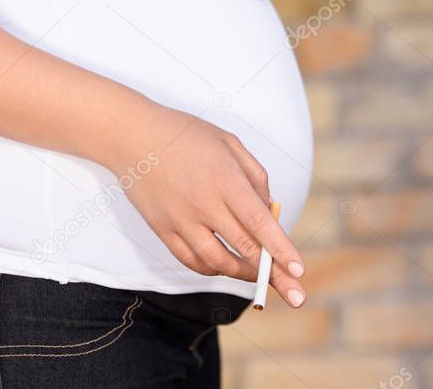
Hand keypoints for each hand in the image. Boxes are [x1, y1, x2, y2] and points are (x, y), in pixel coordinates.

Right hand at [112, 104, 306, 306]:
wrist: (133, 137)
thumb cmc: (186, 135)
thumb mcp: (229, 143)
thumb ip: (255, 176)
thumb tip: (270, 209)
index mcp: (225, 179)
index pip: (259, 223)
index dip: (281, 250)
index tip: (299, 270)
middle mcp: (204, 204)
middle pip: (244, 249)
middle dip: (274, 276)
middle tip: (296, 296)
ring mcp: (181, 220)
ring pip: (218, 262)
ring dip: (243, 273)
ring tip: (259, 276)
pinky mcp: (163, 230)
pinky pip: (191, 261)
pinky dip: (212, 268)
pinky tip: (225, 266)